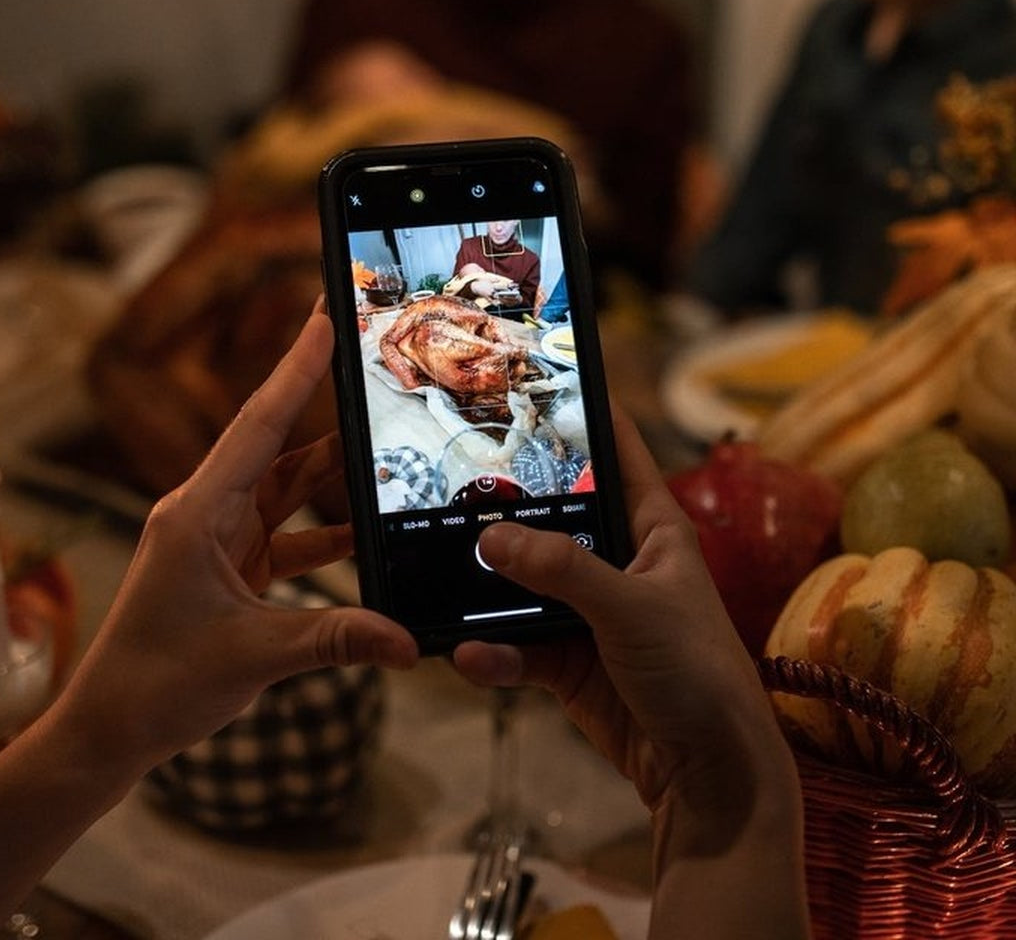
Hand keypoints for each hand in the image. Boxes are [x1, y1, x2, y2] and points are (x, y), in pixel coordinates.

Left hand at [55, 305, 419, 776]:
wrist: (108, 730)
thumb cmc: (156, 685)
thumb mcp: (255, 656)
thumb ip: (338, 640)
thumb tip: (407, 640)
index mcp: (198, 513)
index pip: (258, 426)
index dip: (295, 369)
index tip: (323, 318)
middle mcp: (207, 512)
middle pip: (277, 447)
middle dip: (321, 405)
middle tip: (365, 363)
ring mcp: (219, 540)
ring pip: (286, 490)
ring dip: (333, 477)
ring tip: (386, 446)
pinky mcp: (231, 568)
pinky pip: (288, 535)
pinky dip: (325, 534)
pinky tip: (366, 534)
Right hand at [453, 411, 807, 936]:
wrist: (707, 771)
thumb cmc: (696, 670)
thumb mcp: (632, 607)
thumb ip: (562, 569)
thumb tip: (491, 538)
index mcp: (651, 528)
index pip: (616, 454)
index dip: (582, 416)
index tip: (534, 381)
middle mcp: (617, 561)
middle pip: (553, 519)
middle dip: (507, 510)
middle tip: (450, 487)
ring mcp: (589, 611)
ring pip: (525, 584)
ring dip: (489, 590)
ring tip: (445, 581)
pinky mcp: (568, 660)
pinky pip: (518, 644)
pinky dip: (494, 652)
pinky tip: (472, 659)